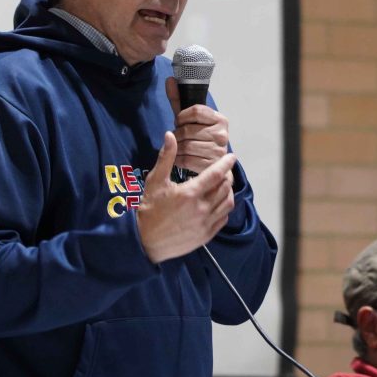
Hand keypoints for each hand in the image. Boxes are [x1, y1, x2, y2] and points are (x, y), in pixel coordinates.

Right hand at [136, 132, 236, 263]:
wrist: (145, 241)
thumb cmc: (149, 209)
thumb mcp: (156, 181)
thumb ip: (166, 157)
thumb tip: (170, 135)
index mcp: (190, 193)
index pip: (216, 174)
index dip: (226, 163)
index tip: (231, 157)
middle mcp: (202, 209)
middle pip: (225, 188)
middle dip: (226, 176)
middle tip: (223, 171)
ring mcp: (205, 224)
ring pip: (228, 203)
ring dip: (227, 192)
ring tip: (222, 186)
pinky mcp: (206, 235)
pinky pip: (223, 219)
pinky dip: (224, 209)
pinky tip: (217, 204)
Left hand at [165, 77, 230, 175]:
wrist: (214, 164)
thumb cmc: (200, 137)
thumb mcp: (190, 118)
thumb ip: (179, 100)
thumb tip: (169, 79)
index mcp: (220, 119)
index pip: (196, 110)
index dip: (182, 116)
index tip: (180, 121)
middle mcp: (223, 134)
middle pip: (187, 130)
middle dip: (178, 134)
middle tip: (180, 138)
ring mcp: (218, 151)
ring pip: (185, 146)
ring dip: (176, 148)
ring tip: (180, 148)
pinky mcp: (211, 166)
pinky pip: (186, 160)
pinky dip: (178, 160)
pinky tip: (181, 158)